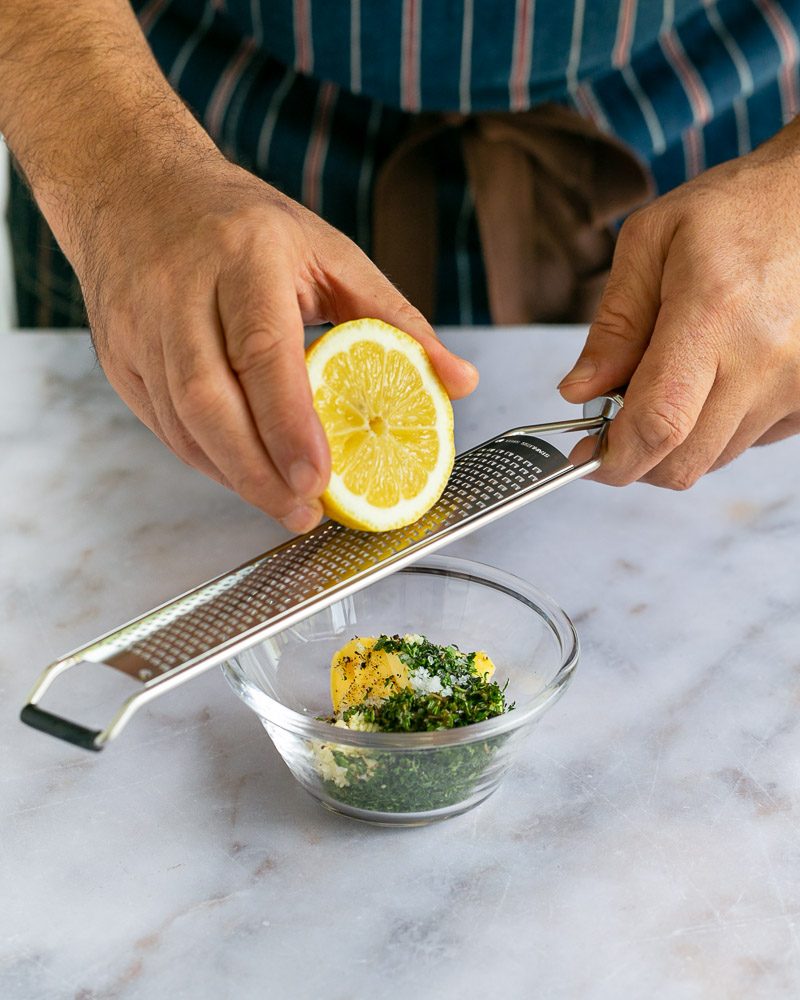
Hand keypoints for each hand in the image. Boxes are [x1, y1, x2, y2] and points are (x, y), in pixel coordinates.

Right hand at [80, 156, 477, 531]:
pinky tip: (243, 473)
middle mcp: (179, 289)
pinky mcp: (116, 355)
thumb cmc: (245, 225)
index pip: (261, 351)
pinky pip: (161, 424)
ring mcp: (137, 324)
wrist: (135, 188)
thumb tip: (460, 381)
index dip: (288, 424)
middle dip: (256, 470)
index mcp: (243, 254)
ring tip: (282, 504)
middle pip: (207, 398)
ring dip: (232, 474)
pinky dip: (206, 459)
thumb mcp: (330, 252)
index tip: (320, 478)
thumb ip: (396, 319)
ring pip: (179, 421)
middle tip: (303, 512)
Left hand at [558, 121, 799, 488]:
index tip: (586, 457)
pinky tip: (709, 381)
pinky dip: (713, 430)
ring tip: (667, 382)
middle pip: (683, 462)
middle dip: (635, 460)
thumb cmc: (733, 211)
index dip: (614, 457)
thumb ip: (614, 325)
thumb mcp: (650, 242)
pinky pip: (748, 443)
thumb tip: (580, 393)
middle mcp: (761, 359)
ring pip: (712, 458)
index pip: (659, 423)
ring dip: (674, 441)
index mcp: (713, 314)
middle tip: (612, 426)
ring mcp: (793, 383)